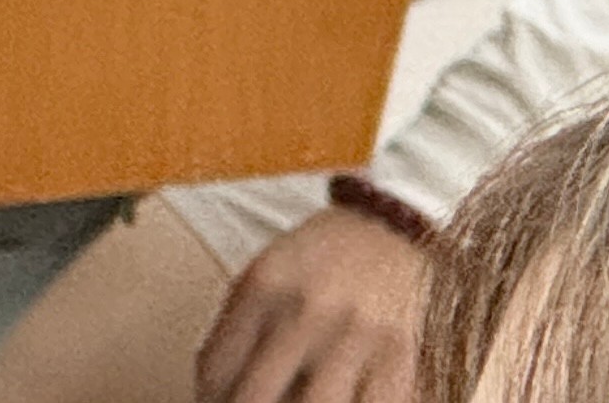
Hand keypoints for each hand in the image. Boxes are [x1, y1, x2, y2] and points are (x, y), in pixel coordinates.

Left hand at [196, 207, 427, 402]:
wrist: (389, 225)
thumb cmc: (319, 257)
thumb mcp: (265, 272)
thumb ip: (234, 327)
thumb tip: (210, 393)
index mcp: (264, 285)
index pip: (216, 371)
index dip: (211, 397)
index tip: (217, 399)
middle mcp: (307, 310)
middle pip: (256, 398)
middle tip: (250, 402)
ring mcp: (354, 335)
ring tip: (292, 398)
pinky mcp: (398, 355)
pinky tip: (337, 399)